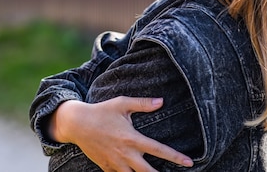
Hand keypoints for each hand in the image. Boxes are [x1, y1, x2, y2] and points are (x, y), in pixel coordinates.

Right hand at [50, 96, 193, 170]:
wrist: (77, 124)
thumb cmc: (101, 111)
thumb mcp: (122, 104)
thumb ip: (143, 104)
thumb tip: (161, 101)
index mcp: (132, 138)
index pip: (158, 150)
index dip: (176, 157)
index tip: (189, 162)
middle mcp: (125, 154)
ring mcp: (115, 163)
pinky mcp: (106, 167)